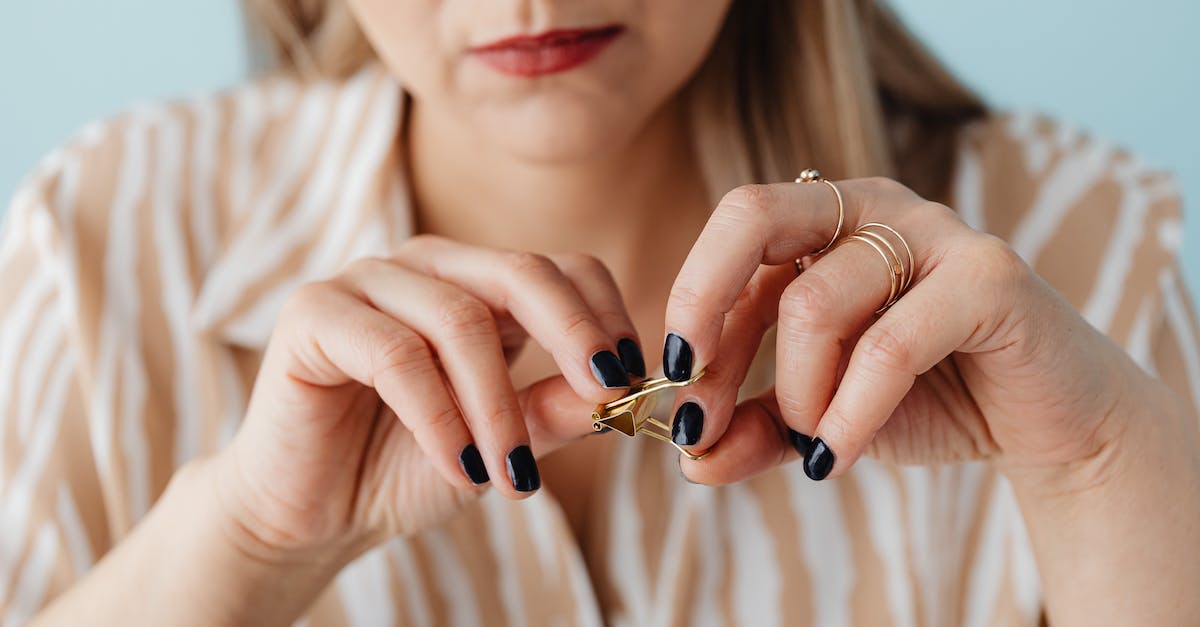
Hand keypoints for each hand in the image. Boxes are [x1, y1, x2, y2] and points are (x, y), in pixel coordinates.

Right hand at [211, 235, 643, 562]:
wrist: (314, 513)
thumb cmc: (408, 468)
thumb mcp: (502, 443)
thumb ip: (555, 411)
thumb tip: (625, 394)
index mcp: (477, 285)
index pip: (561, 268)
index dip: (604, 317)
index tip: (633, 380)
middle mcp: (426, 267)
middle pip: (520, 273)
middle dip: (573, 337)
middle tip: (607, 395)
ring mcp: (367, 280)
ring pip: (459, 320)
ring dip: (496, 407)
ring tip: (511, 477)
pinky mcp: (314, 312)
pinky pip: (394, 353)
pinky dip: (437, 416)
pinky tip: (459, 467)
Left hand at [659, 177, 1152, 483]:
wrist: (1048, 422)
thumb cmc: (926, 400)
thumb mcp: (820, 416)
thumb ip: (757, 428)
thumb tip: (691, 459)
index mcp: (823, 218)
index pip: (731, 240)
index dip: (690, 315)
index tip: (672, 392)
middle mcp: (871, 205)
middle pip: (751, 215)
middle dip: (702, 308)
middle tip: (695, 402)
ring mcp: (933, 231)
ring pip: (813, 304)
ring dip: (797, 395)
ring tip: (814, 444)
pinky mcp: (990, 277)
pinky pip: (889, 347)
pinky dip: (849, 414)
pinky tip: (835, 458)